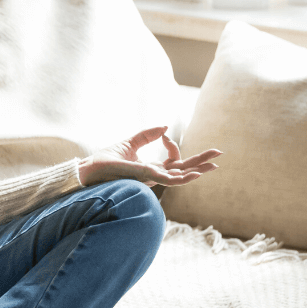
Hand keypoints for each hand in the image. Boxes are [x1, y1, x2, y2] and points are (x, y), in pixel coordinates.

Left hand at [77, 126, 220, 187]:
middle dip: (200, 162)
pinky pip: (164, 180)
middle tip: (220, 155)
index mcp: (150, 168)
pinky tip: (192, 174)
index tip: (165, 135)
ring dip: (195, 171)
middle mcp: (152, 176)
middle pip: (182, 169)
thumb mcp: (128, 144)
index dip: (174, 146)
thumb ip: (146, 135)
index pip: (173, 160)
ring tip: (212, 167)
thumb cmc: (104, 161)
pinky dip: (179, 178)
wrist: (86, 170)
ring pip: (177, 177)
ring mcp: (147, 179)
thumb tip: (166, 127)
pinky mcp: (140, 179)